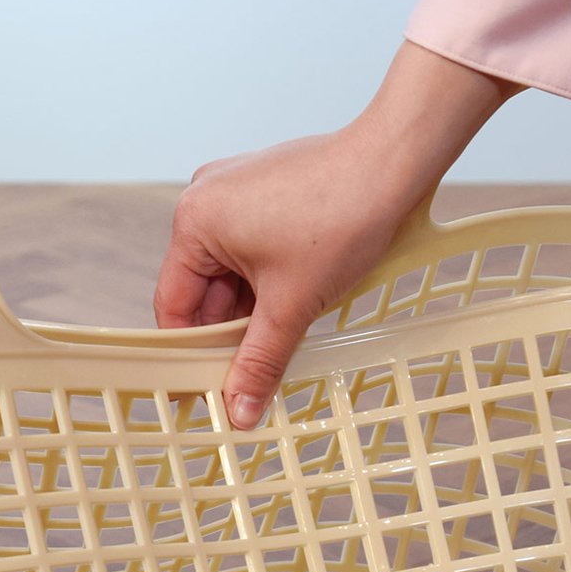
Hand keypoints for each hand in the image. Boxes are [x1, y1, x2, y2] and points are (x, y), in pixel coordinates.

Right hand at [154, 43, 519, 428]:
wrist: (395, 162)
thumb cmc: (343, 215)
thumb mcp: (292, 305)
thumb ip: (259, 361)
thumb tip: (239, 409)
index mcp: (194, 222)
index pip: (175, 304)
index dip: (190, 353)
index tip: (203, 389)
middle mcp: (205, 199)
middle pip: (204, 291)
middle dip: (229, 334)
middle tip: (247, 379)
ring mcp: (236, 192)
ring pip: (232, 274)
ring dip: (253, 311)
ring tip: (279, 343)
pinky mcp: (266, 190)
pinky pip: (253, 251)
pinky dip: (268, 284)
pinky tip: (293, 308)